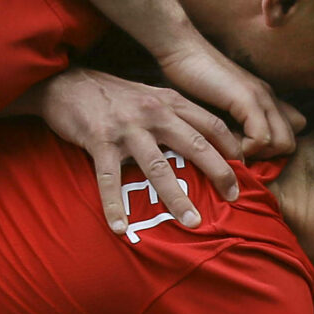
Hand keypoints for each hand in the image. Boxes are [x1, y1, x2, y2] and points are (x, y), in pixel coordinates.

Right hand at [35, 68, 242, 231]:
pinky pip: (109, 179)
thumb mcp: (150, 96)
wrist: (67, 84)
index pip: (211, 125)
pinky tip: (120, 228)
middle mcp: (154, 113)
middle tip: (233, 199)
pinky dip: (114, 206)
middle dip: (219, 173)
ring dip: (176, 198)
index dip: (232, 148)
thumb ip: (175, 115)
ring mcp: (127, 128)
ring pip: (158, 167)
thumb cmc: (113, 96)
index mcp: (170, 102)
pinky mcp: (99, 141)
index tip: (246, 171)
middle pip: (196, 145)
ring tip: (191, 223)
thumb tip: (203, 142)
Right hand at [152, 37, 300, 163]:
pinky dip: (245, 149)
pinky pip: (261, 138)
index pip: (293, 132)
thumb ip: (233, 122)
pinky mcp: (247, 98)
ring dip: (256, 155)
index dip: (271, 150)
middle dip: (266, 157)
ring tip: (230, 148)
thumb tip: (235, 151)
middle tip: (239, 153)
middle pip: (291, 143)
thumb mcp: (221, 104)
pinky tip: (224, 141)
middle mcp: (270, 98)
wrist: (183, 50)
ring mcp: (262, 97)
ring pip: (283, 144)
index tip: (244, 152)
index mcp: (266, 99)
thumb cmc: (193, 79)